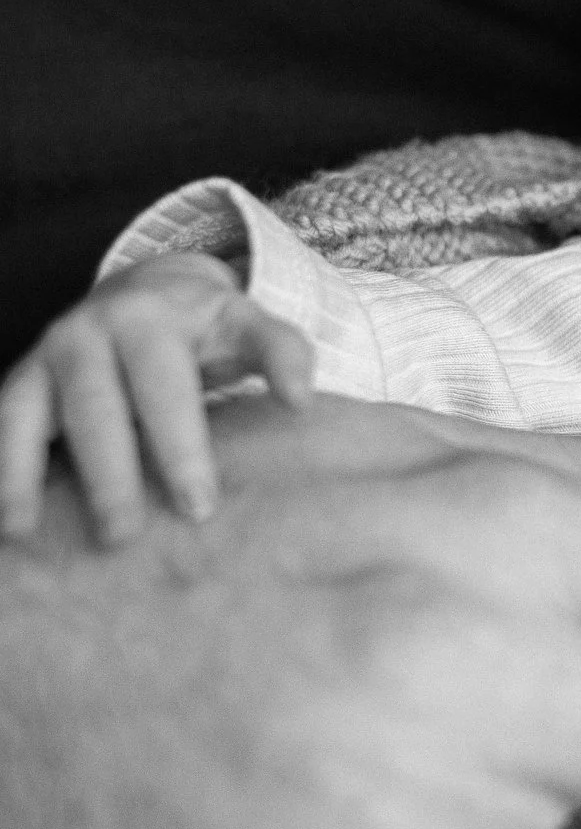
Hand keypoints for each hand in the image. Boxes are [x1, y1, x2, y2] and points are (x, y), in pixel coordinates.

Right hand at [0, 253, 313, 542]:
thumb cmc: (206, 329)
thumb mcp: (249, 327)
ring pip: (27, 415)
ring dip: (25, 474)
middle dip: (109, 473)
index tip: (199, 508)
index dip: (181, 448)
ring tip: (28, 533)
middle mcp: (86, 332)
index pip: (165, 387)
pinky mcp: (17, 384)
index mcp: (149, 319)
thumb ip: (282, 355)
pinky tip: (4, 522)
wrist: (145, 292)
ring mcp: (43, 357)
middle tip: (126, 536)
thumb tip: (302, 401)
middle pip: (94, 406)